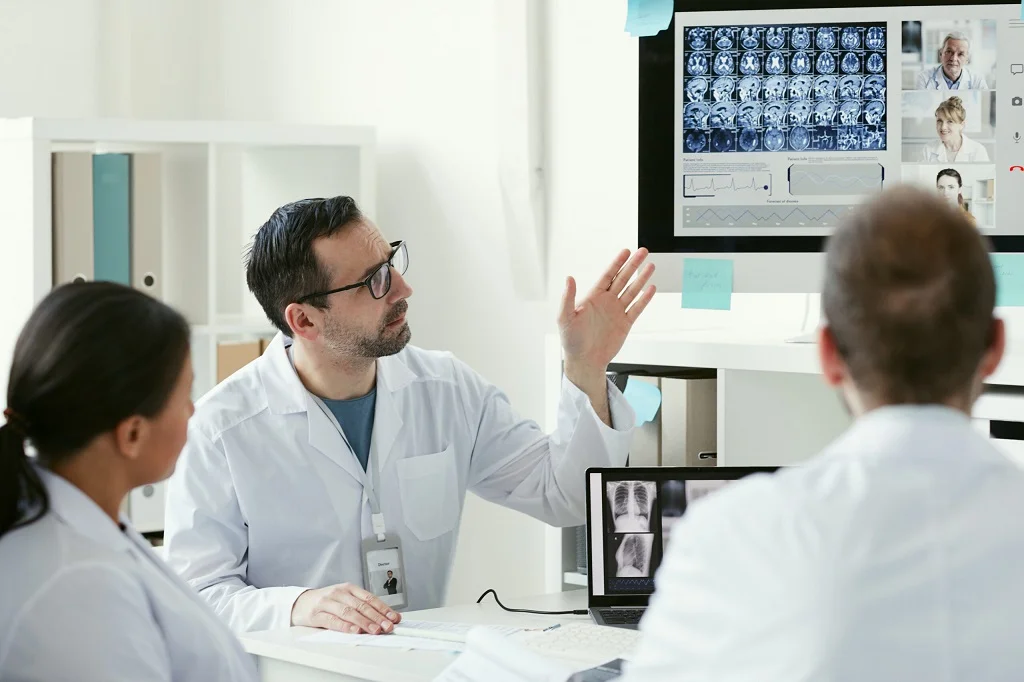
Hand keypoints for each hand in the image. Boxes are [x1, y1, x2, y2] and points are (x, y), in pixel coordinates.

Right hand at [291, 583, 401, 633]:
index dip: (383, 608)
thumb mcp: (345, 599)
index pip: (370, 598)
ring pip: (349, 612)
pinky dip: (345, 626)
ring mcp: (327, 602)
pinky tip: (355, 631)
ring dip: (364, 622)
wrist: (300, 602)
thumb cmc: (327, 602)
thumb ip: (362, 607)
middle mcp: (339, 593)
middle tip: (388, 627)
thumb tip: (385, 618)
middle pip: (361, 605)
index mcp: (349, 588)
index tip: (394, 618)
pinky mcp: (316, 614)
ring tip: (375, 630)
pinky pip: (333, 620)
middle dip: (377, 617)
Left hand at [558, 248, 655, 379]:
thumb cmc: (571, 341)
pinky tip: (651, 289)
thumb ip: (568, 298)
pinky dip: (645, 299)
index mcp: (593, 297)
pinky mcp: (625, 323)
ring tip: (650, 266)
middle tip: (643, 252)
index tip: (625, 251)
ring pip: (632, 291)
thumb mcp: (565, 318)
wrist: (584, 361)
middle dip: (633, 265)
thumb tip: (569, 278)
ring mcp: (617, 311)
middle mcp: (606, 301)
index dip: (617, 263)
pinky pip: (637, 308)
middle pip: (623, 279)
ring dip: (642, 279)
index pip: (607, 275)